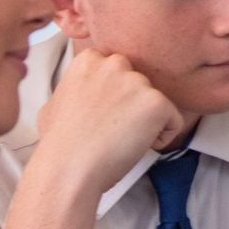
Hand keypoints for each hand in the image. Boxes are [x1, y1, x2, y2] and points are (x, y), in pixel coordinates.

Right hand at [35, 49, 186, 197]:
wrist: (66, 168)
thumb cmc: (58, 144)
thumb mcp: (55, 102)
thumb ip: (76, 88)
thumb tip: (82, 92)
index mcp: (90, 60)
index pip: (117, 71)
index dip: (113, 97)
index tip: (102, 116)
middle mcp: (115, 63)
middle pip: (138, 84)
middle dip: (131, 105)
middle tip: (112, 130)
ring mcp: (137, 81)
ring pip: (155, 102)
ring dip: (145, 122)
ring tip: (120, 140)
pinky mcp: (156, 102)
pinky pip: (173, 120)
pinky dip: (161, 137)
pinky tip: (135, 147)